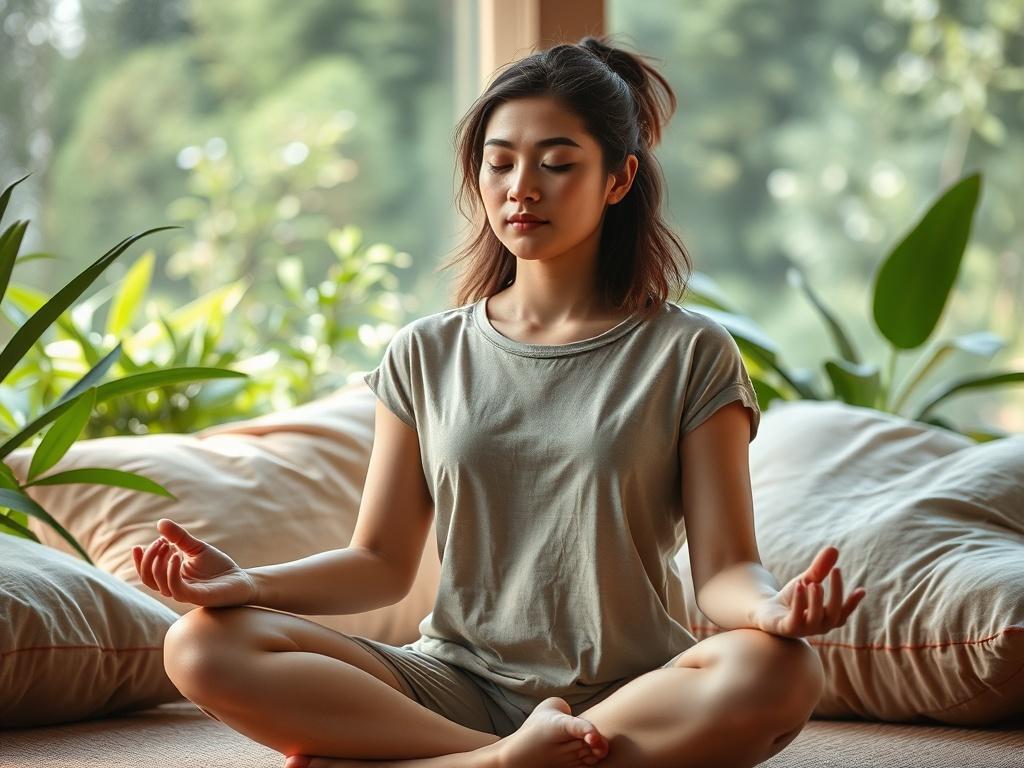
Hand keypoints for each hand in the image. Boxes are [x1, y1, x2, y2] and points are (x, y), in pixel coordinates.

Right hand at [132, 518, 257, 607]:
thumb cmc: (218, 567)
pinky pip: (176, 589)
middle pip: (149, 578)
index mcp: (172, 577)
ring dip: (159, 563)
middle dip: (149, 558)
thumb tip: (160, 523)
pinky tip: (177, 556)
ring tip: (169, 545)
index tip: (135, 546)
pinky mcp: (197, 597)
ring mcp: (185, 594)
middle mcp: (175, 587)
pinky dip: (171, 572)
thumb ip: (179, 538)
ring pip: (160, 584)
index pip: (147, 573)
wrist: (241, 580)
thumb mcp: (196, 548)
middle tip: (160, 541)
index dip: (139, 562)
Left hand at [750, 546, 865, 638]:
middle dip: (837, 592)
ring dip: (816, 600)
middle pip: (834, 614)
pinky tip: (799, 586)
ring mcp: (802, 630)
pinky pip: (795, 618)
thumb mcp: (807, 580)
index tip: (862, 589)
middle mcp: (818, 627)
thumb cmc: (791, 598)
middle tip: (836, 570)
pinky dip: (799, 602)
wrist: (765, 610)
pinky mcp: (786, 628)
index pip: (843, 612)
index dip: (853, 603)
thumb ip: (820, 569)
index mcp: (826, 618)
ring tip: (814, 583)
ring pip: (816, 618)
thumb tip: (834, 549)